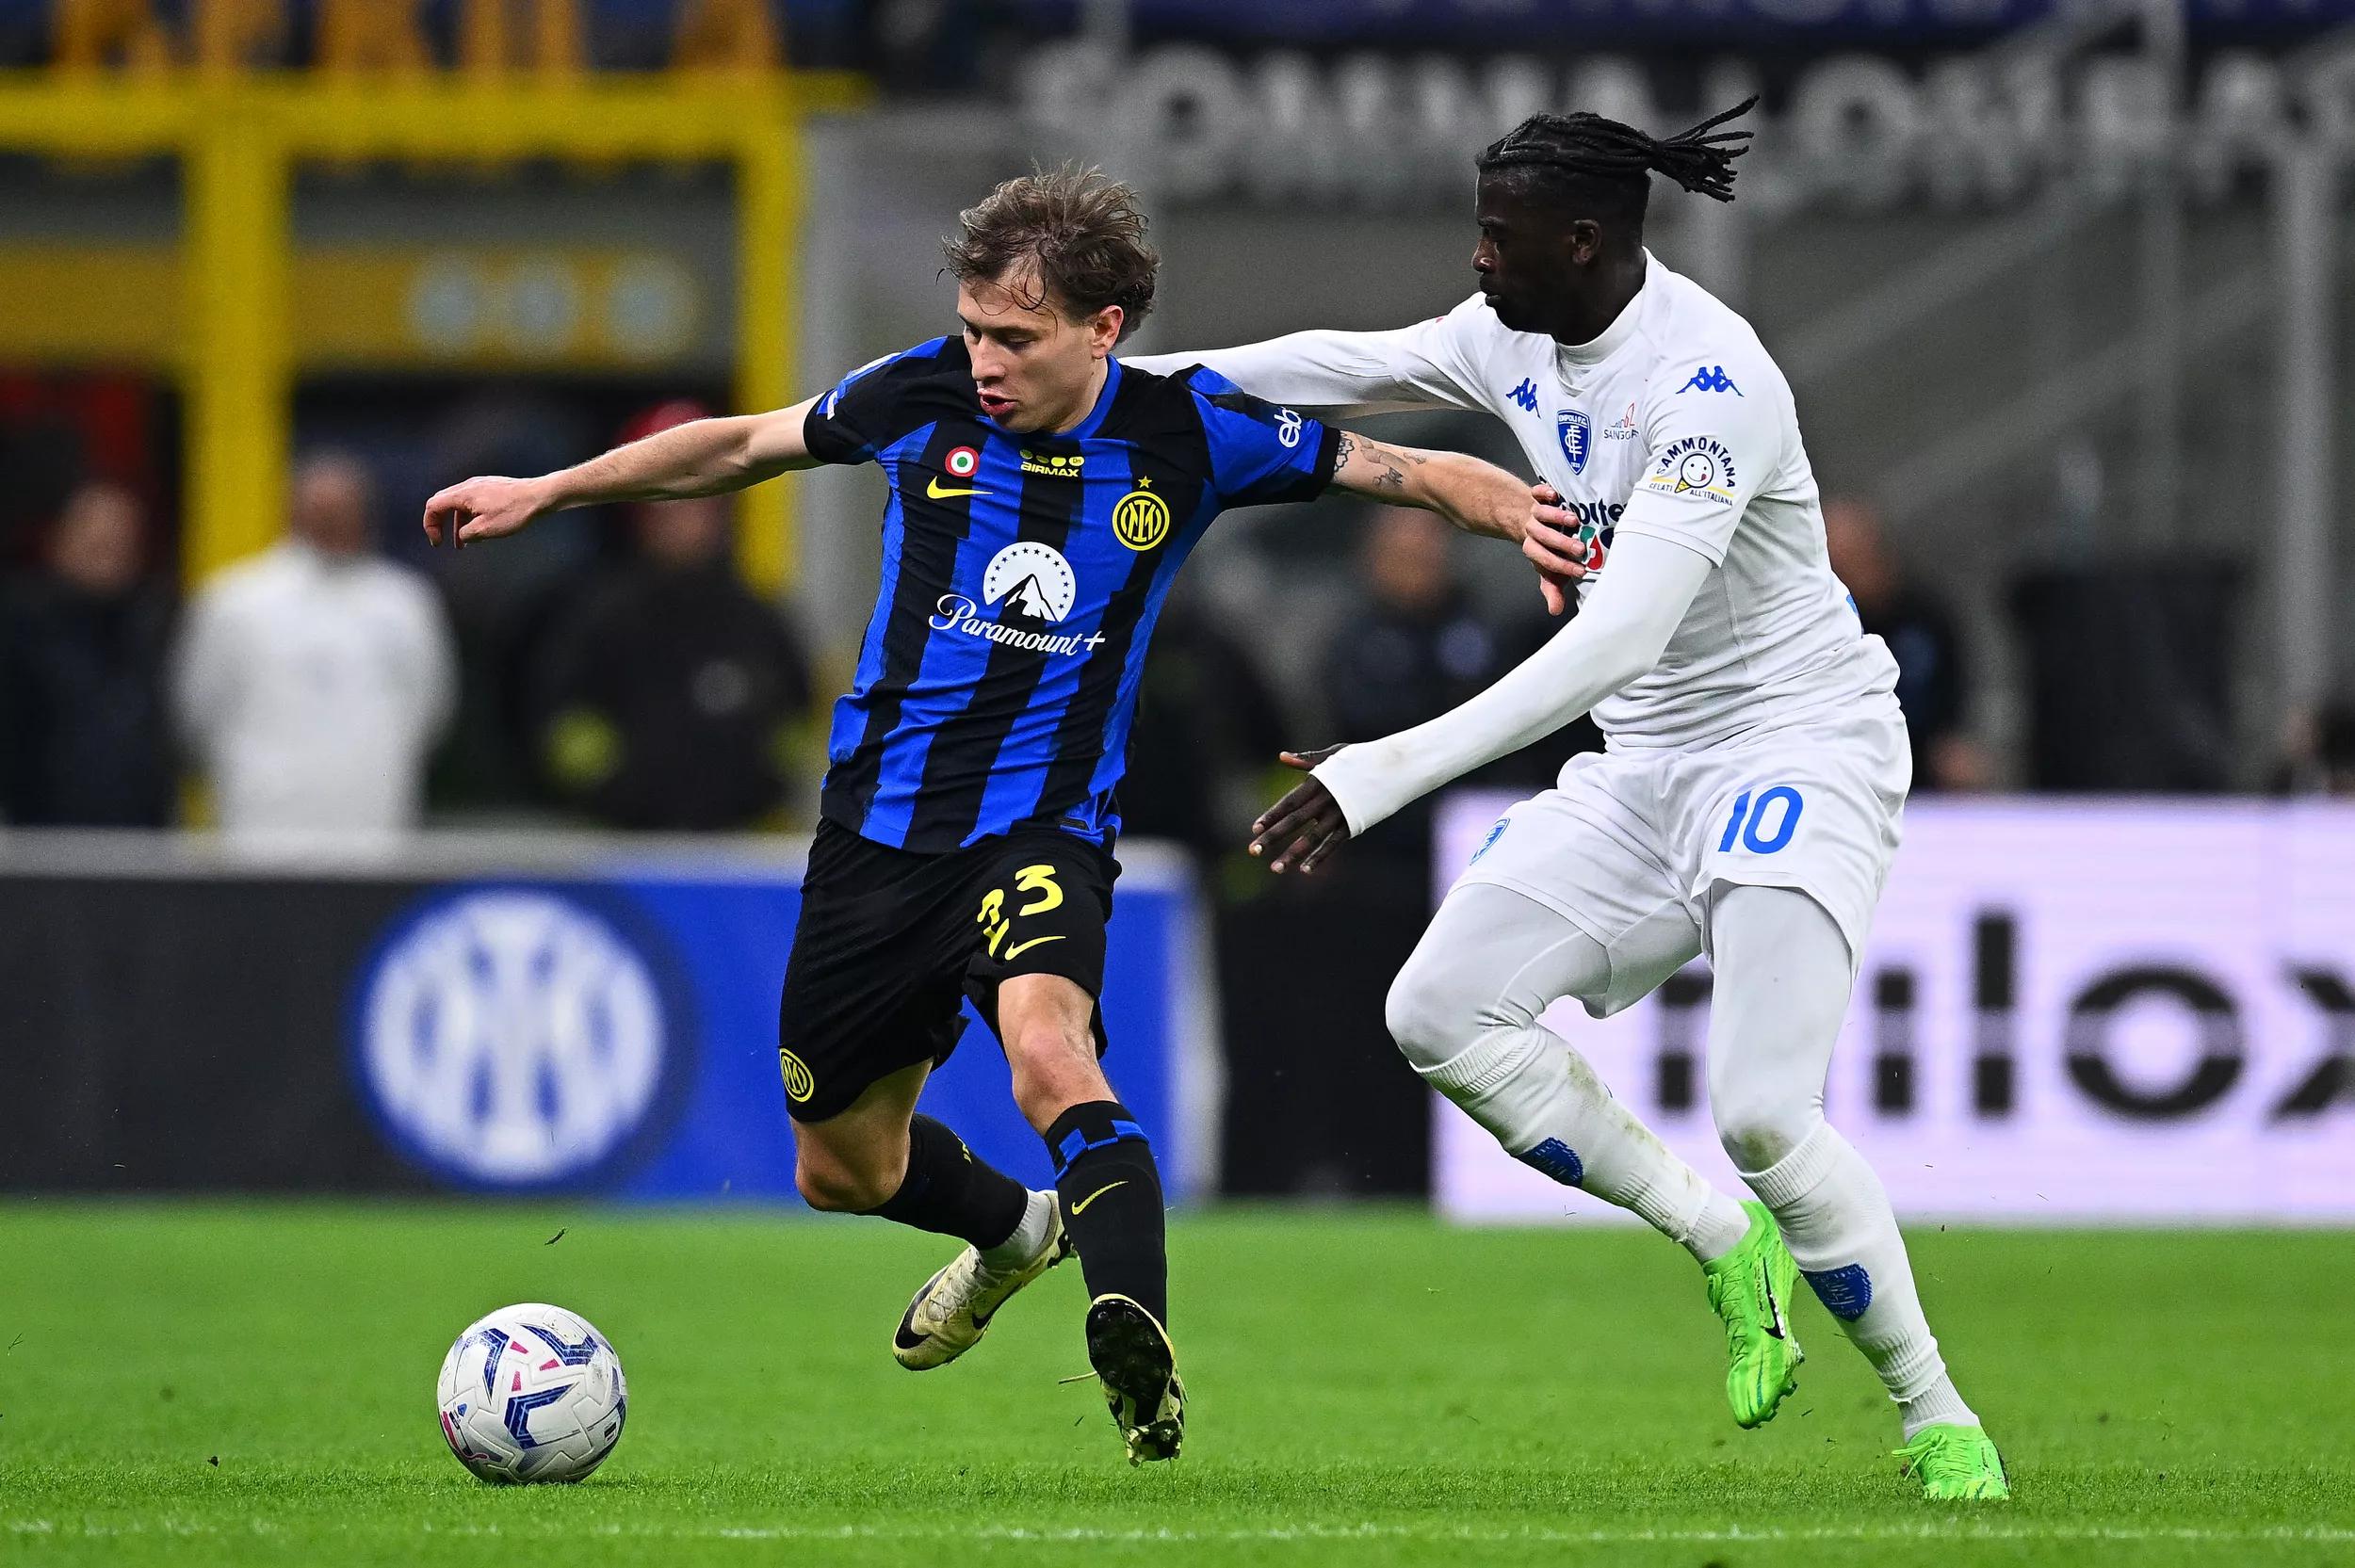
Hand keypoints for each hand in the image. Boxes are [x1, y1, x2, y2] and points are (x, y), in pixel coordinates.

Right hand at [422, 475, 551, 548]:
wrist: (539, 496)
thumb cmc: (514, 512)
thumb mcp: (485, 529)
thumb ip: (466, 534)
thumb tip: (462, 536)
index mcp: (463, 494)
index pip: (433, 506)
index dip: (430, 525)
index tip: (437, 542)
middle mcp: (468, 486)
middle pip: (443, 503)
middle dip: (440, 524)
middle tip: (442, 541)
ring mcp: (480, 485)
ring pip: (459, 505)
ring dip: (457, 524)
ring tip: (462, 544)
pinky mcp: (491, 488)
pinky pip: (472, 503)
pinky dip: (469, 517)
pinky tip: (479, 531)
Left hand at [1249, 745, 1351, 873]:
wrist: (1397, 767)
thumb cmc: (1363, 757)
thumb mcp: (1335, 755)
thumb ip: (1308, 760)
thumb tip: (1283, 756)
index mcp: (1320, 781)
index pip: (1290, 802)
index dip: (1272, 815)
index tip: (1255, 828)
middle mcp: (1327, 799)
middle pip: (1295, 821)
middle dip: (1273, 836)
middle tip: (1253, 850)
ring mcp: (1341, 813)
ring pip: (1312, 838)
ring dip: (1292, 854)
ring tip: (1274, 868)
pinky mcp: (1354, 824)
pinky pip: (1333, 844)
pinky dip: (1319, 857)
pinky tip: (1305, 870)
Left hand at [1522, 484, 1586, 615]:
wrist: (1525, 520)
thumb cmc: (1544, 548)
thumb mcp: (1548, 569)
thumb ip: (1552, 588)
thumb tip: (1556, 611)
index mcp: (1534, 550)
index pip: (1545, 560)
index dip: (1561, 566)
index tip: (1580, 570)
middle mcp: (1533, 531)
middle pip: (1544, 537)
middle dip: (1561, 543)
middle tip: (1580, 549)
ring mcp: (1534, 513)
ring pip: (1541, 514)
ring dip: (1556, 517)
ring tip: (1574, 520)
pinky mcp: (1537, 497)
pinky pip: (1536, 493)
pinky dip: (1543, 493)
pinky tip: (1553, 494)